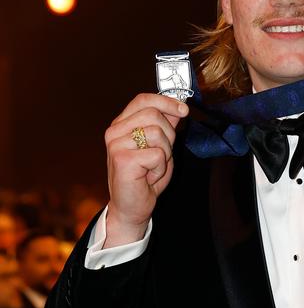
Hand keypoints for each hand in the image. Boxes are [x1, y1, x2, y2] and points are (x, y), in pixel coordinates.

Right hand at [104, 93, 187, 246]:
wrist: (132, 207)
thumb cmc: (144, 179)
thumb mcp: (159, 147)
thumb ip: (165, 127)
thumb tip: (178, 107)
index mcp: (121, 124)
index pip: (143, 100)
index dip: (165, 101)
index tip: (183, 110)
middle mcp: (114, 131)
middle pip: (153, 114)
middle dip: (168, 136)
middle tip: (161, 155)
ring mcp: (116, 144)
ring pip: (157, 133)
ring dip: (164, 154)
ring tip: (152, 167)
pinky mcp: (122, 159)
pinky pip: (157, 154)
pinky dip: (159, 168)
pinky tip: (148, 177)